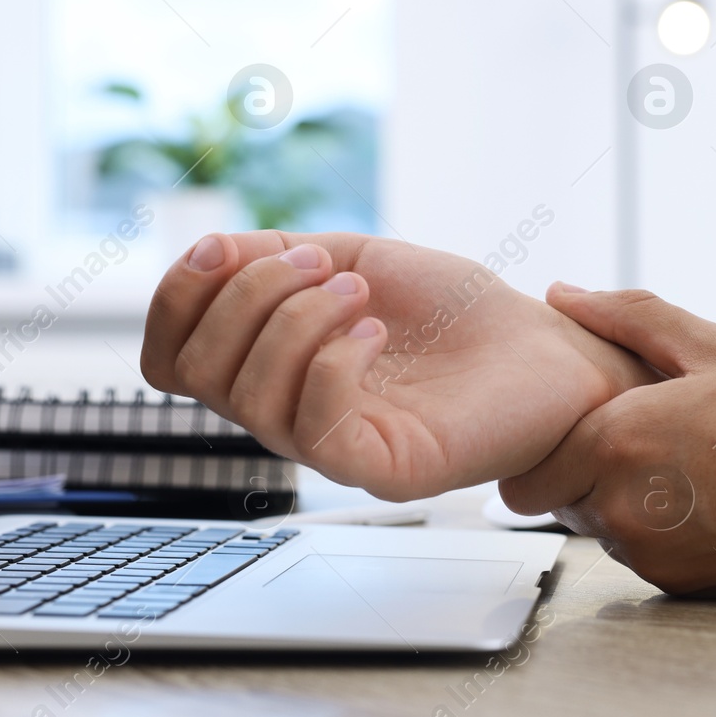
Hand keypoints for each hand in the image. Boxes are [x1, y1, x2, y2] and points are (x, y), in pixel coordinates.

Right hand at [140, 232, 655, 500]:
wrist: (546, 345)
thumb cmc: (454, 311)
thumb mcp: (352, 256)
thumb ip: (276, 257)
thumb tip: (209, 254)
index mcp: (271, 367)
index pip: (169, 358)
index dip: (175, 298)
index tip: (223, 247)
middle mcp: (289, 414)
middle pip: (196, 373)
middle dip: (246, 297)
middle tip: (323, 265)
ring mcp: (332, 448)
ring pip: (247, 398)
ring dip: (296, 319)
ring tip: (360, 293)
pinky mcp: (381, 469)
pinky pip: (312, 430)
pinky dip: (332, 361)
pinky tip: (377, 331)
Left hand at [500, 285, 715, 601]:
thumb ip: (629, 318)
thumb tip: (563, 293)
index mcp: (615, 444)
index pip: (526, 470)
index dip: (552, 444)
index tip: (588, 423)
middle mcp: (621, 512)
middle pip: (559, 502)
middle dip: (585, 471)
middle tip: (648, 437)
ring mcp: (653, 559)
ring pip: (603, 530)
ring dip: (626, 502)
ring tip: (698, 465)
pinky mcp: (686, 591)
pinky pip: (647, 557)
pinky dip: (665, 533)